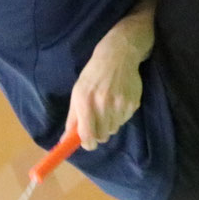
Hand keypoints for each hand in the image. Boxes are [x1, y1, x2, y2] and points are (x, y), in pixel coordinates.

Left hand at [68, 28, 148, 150]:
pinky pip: (125, 120)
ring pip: (114, 128)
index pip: (87, 134)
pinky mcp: (133, 103)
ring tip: (108, 106)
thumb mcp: (78, 92)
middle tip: (97, 122)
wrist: (118, 55)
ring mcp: (120, 104)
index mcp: (85, 101)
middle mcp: (103, 104)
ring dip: (110, 123)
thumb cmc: (93, 75)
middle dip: (99, 133)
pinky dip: (120, 115)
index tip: (88, 143)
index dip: (87, 143)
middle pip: (102, 136)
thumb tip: (65, 141)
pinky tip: (118, 100)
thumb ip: (73, 118)